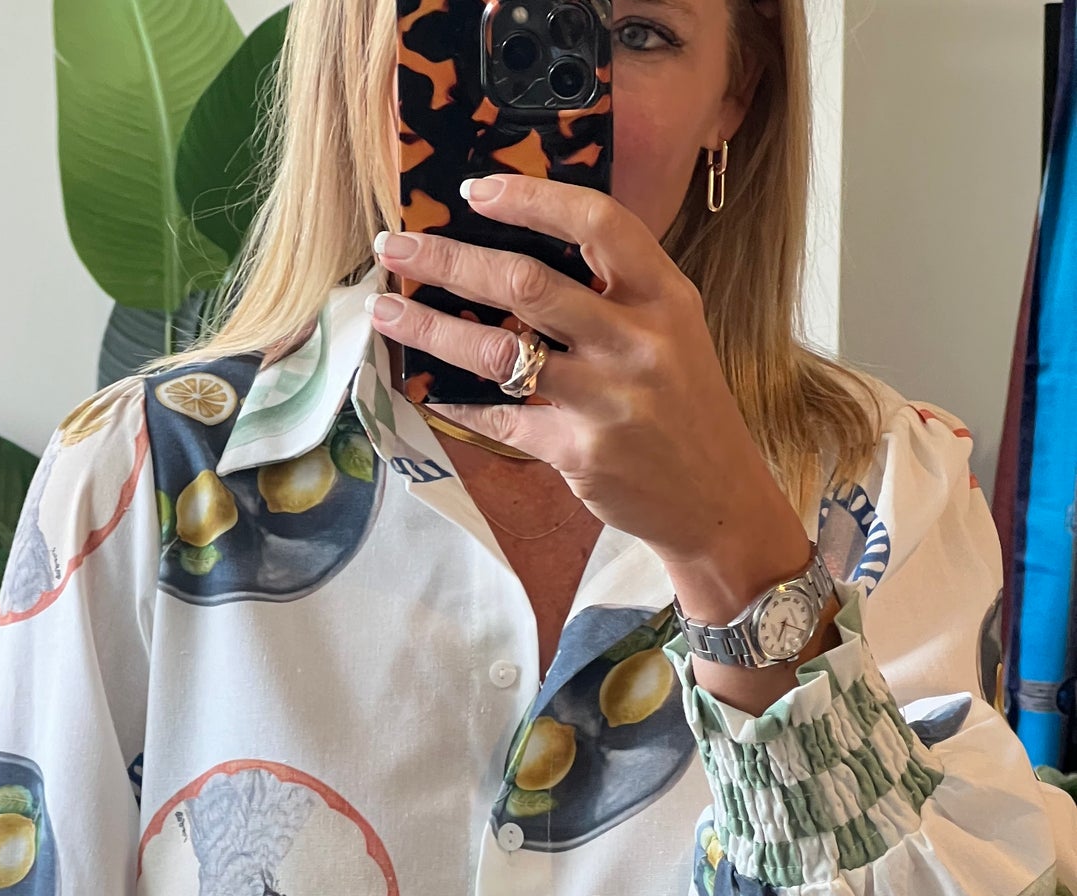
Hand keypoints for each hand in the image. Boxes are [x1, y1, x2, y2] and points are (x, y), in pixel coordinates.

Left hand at [369, 174, 812, 629]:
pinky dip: (457, 402)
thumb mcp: (673, 332)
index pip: (597, 223)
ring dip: (431, 329)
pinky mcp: (579, 451)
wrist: (716, 499)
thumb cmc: (684, 407)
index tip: (475, 189)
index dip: (532, 200)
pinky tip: (425, 387)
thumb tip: (519, 251)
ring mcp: (606, 400)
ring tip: (387, 311)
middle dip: (449, 260)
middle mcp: (637, 342)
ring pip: (499, 353)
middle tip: (397, 245)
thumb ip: (614, 293)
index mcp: (664, 296)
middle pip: (527, 283)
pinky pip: (501, 418)